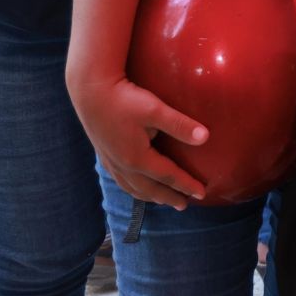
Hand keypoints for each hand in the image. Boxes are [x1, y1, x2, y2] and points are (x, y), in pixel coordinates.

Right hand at [68, 75, 208, 207]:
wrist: (90, 90)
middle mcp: (123, 165)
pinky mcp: (104, 153)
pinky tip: (136, 184)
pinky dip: (133, 188)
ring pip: (133, 187)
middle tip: (185, 204)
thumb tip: (205, 137)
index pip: (168, 176)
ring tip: (163, 200)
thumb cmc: (124, 98)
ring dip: (150, 196)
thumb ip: (179, 125)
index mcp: (137, 158)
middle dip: (168, 197)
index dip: (186, 185)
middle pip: (150, 188)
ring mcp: (111, 161)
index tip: (202, 194)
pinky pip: (121, 180)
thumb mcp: (155, 109)